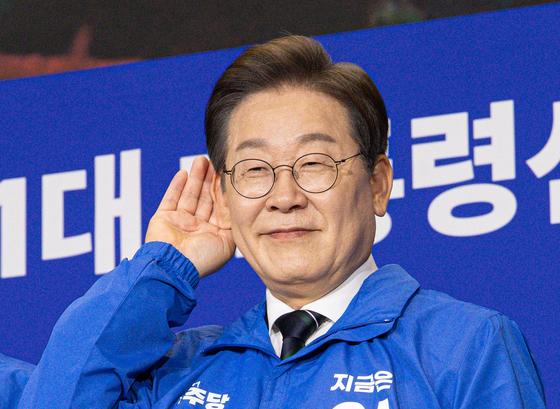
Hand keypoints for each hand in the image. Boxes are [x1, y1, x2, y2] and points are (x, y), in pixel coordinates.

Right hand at [145, 157, 234, 277]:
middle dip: (210, 180)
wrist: (173, 267)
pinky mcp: (163, 218)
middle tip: (214, 162)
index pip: (221, 208)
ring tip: (200, 160)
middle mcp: (197, 228)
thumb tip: (236, 204)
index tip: (229, 175)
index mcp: (213, 235)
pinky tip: (183, 174)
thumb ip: (232, 223)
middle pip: (206, 199)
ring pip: (190, 195)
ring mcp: (180, 223)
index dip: (224, 191)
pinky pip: (170, 199)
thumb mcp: (227, 243)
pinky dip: (176, 186)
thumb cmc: (202, 260)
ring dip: (195, 178)